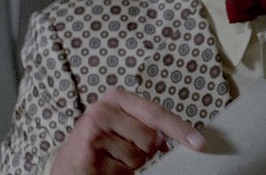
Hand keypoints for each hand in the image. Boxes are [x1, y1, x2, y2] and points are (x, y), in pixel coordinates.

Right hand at [51, 87, 205, 174]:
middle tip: (127, 149)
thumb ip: (149, 127)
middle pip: (150, 137)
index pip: (156, 113)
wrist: (68, 163)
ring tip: (113, 157)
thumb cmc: (101, 143)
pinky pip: (122, 170)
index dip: (179, 129)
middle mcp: (102, 110)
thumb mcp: (126, 127)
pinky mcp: (85, 154)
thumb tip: (168, 139)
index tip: (197, 142)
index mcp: (117, 98)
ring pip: (138, 155)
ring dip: (131, 163)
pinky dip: (118, 174)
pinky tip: (103, 166)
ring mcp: (92, 131)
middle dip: (146, 150)